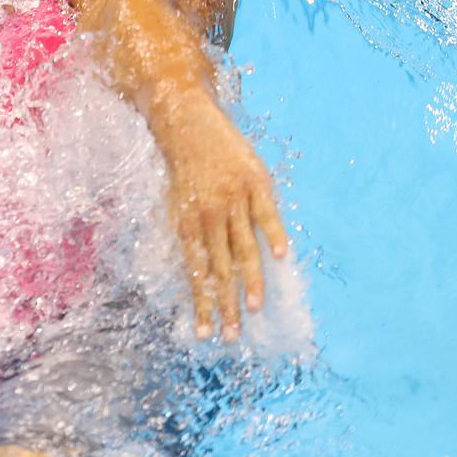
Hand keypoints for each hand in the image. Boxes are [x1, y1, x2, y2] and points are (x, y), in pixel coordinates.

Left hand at [158, 91, 288, 340]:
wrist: (184, 120)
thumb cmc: (182, 167)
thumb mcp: (175, 202)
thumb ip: (190, 235)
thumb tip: (198, 272)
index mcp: (186, 224)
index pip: (196, 274)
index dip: (202, 304)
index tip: (206, 332)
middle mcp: (208, 216)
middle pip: (219, 269)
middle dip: (225, 305)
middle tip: (232, 336)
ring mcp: (231, 198)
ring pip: (242, 247)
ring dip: (250, 281)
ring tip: (255, 309)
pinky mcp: (252, 181)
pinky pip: (265, 214)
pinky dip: (273, 234)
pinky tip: (280, 257)